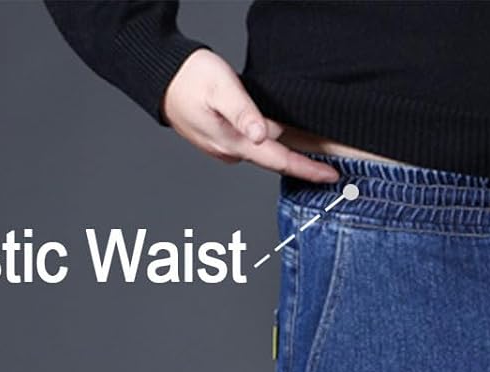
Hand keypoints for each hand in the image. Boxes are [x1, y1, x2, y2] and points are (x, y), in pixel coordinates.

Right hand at [163, 49, 339, 182]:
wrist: (157, 77)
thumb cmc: (188, 77)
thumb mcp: (220, 87)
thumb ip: (243, 111)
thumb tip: (261, 134)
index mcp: (234, 142)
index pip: (280, 161)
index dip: (308, 170)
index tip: (332, 177)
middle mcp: (231, 152)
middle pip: (275, 163)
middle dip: (302, 168)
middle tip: (330, 171)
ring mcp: (224, 149)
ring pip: (263, 155)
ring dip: (286, 156)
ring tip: (312, 157)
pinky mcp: (220, 141)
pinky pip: (251, 148)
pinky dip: (268, 146)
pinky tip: (278, 139)